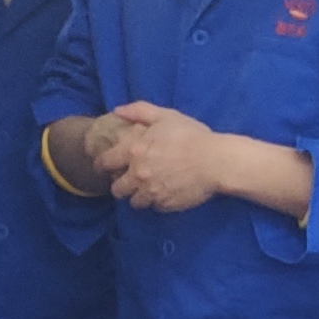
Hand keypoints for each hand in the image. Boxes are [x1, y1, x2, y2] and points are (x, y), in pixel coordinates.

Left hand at [101, 103, 229, 211]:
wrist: (215, 161)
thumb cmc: (190, 136)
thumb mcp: (165, 116)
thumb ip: (138, 111)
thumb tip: (117, 111)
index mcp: (133, 152)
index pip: (105, 163)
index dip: (102, 165)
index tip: (106, 166)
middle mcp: (137, 175)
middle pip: (117, 189)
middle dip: (121, 185)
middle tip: (130, 180)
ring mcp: (151, 193)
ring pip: (134, 202)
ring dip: (138, 196)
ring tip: (148, 189)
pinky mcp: (165, 205)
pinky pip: (154, 207)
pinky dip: (157, 202)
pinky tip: (166, 192)